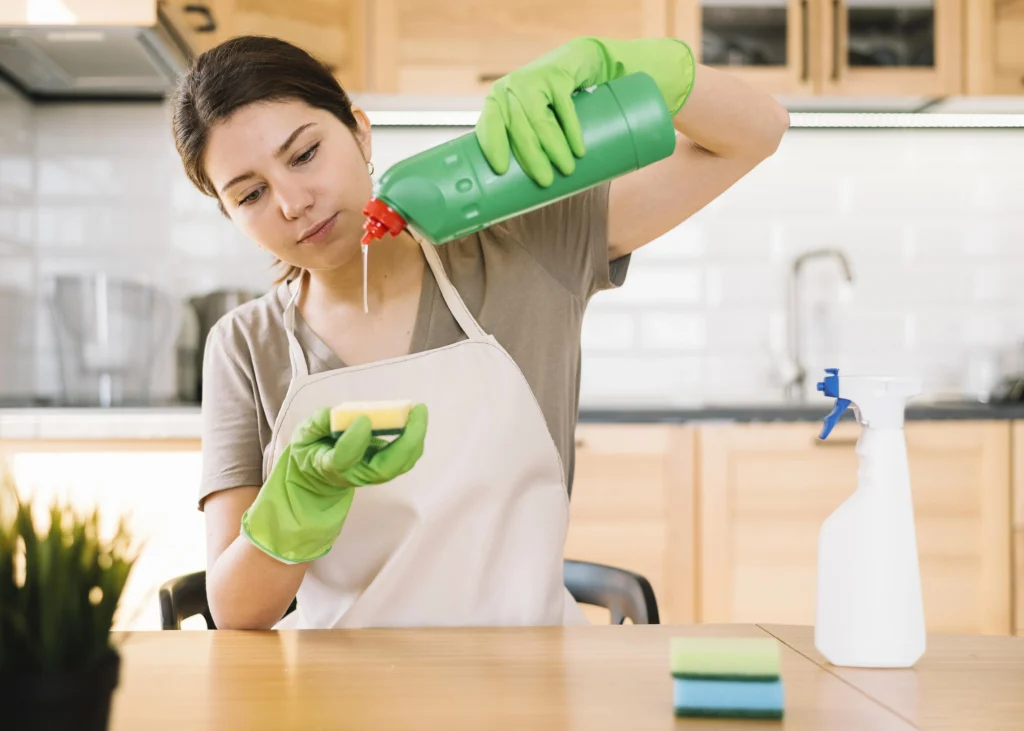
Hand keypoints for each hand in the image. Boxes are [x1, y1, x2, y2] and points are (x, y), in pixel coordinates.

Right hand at [288, 404, 427, 491]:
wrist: (317, 475)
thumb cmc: (311, 450)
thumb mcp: (303, 435)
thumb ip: (317, 424)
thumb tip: (337, 414)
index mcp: (329, 466)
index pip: (344, 458)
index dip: (354, 441)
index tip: (363, 419)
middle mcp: (355, 474)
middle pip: (385, 468)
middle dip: (406, 441)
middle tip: (416, 412)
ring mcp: (372, 474)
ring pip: (400, 464)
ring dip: (414, 439)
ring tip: (418, 412)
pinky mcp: (384, 468)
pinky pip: (404, 459)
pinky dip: (413, 440)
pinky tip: (415, 419)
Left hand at [475, 36, 694, 186]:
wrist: (578, 63)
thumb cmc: (553, 105)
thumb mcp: (535, 121)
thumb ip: (528, 146)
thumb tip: (522, 196)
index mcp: (498, 102)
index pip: (489, 125)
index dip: (493, 146)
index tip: (501, 170)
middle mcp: (511, 88)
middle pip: (518, 128)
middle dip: (531, 157)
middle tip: (546, 182)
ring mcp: (533, 78)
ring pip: (539, 118)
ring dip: (553, 147)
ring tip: (568, 170)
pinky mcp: (558, 73)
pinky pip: (563, 103)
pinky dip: (571, 127)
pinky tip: (578, 147)